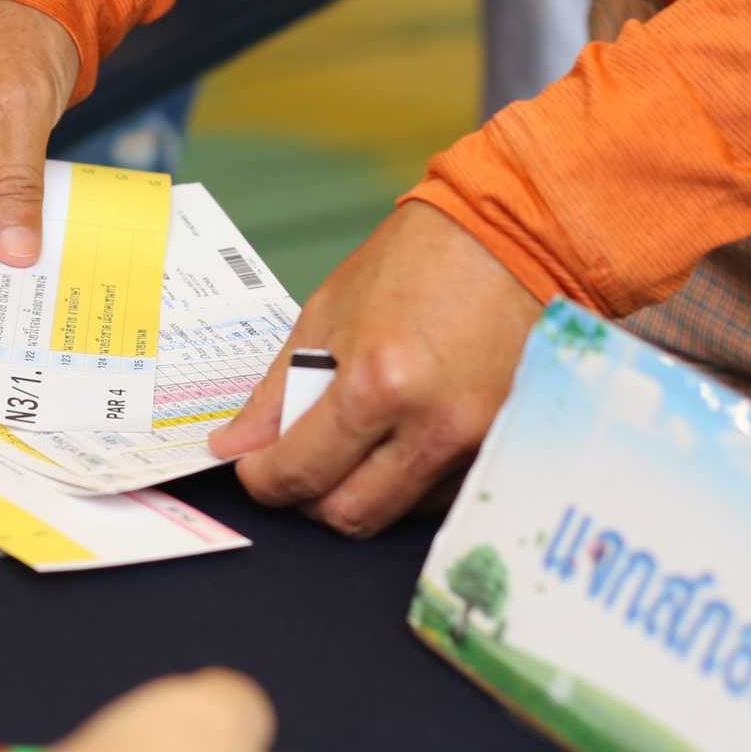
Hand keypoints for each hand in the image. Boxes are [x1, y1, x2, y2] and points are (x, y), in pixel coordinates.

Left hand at [210, 201, 543, 535]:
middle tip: (298, 463)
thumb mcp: (328, 313)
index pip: (301, 473)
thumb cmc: (421, 260)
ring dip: (361, 491)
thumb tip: (236, 444)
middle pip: (349, 514)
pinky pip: (441, 496)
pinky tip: (401, 439)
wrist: (514, 237)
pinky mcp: (506, 446)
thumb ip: (278, 391)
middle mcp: (431, 426)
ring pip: (397, 514)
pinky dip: (409, 482)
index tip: (255, 468)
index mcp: (378, 385)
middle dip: (308, 498)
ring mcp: (477, 443)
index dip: (263, 480)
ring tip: (354, 441)